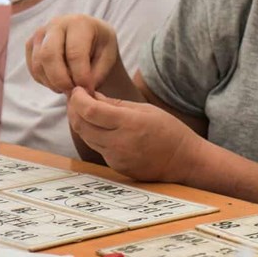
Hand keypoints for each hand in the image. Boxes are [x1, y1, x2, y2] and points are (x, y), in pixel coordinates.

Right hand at [26, 15, 121, 93]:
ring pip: (38, 64)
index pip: (75, 53)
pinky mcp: (30, 44)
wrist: (90, 35)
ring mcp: (40, 34)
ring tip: (70, 89)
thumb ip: (97, 73)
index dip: (80, 76)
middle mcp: (56, 24)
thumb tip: (81, 90)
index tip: (88, 90)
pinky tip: (60, 84)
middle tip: (74, 93)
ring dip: (53, 83)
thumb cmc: (101, 46)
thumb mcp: (109, 57)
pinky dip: (45, 81)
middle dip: (61, 80)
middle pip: (49, 56)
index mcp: (80, 23)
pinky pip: (33, 68)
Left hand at [67, 88, 203, 182]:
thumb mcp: (146, 110)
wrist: (184, 161)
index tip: (78, 90)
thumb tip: (91, 96)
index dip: (78, 98)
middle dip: (73, 109)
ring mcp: (116, 157)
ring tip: (87, 111)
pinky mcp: (115, 166)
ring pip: (85, 137)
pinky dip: (94, 135)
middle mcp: (119, 142)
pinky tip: (102, 128)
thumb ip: (116, 104)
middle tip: (76, 99)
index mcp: (130, 123)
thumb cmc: (169, 131)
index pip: (89, 110)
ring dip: (81, 122)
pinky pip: (97, 148)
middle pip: (80, 125)